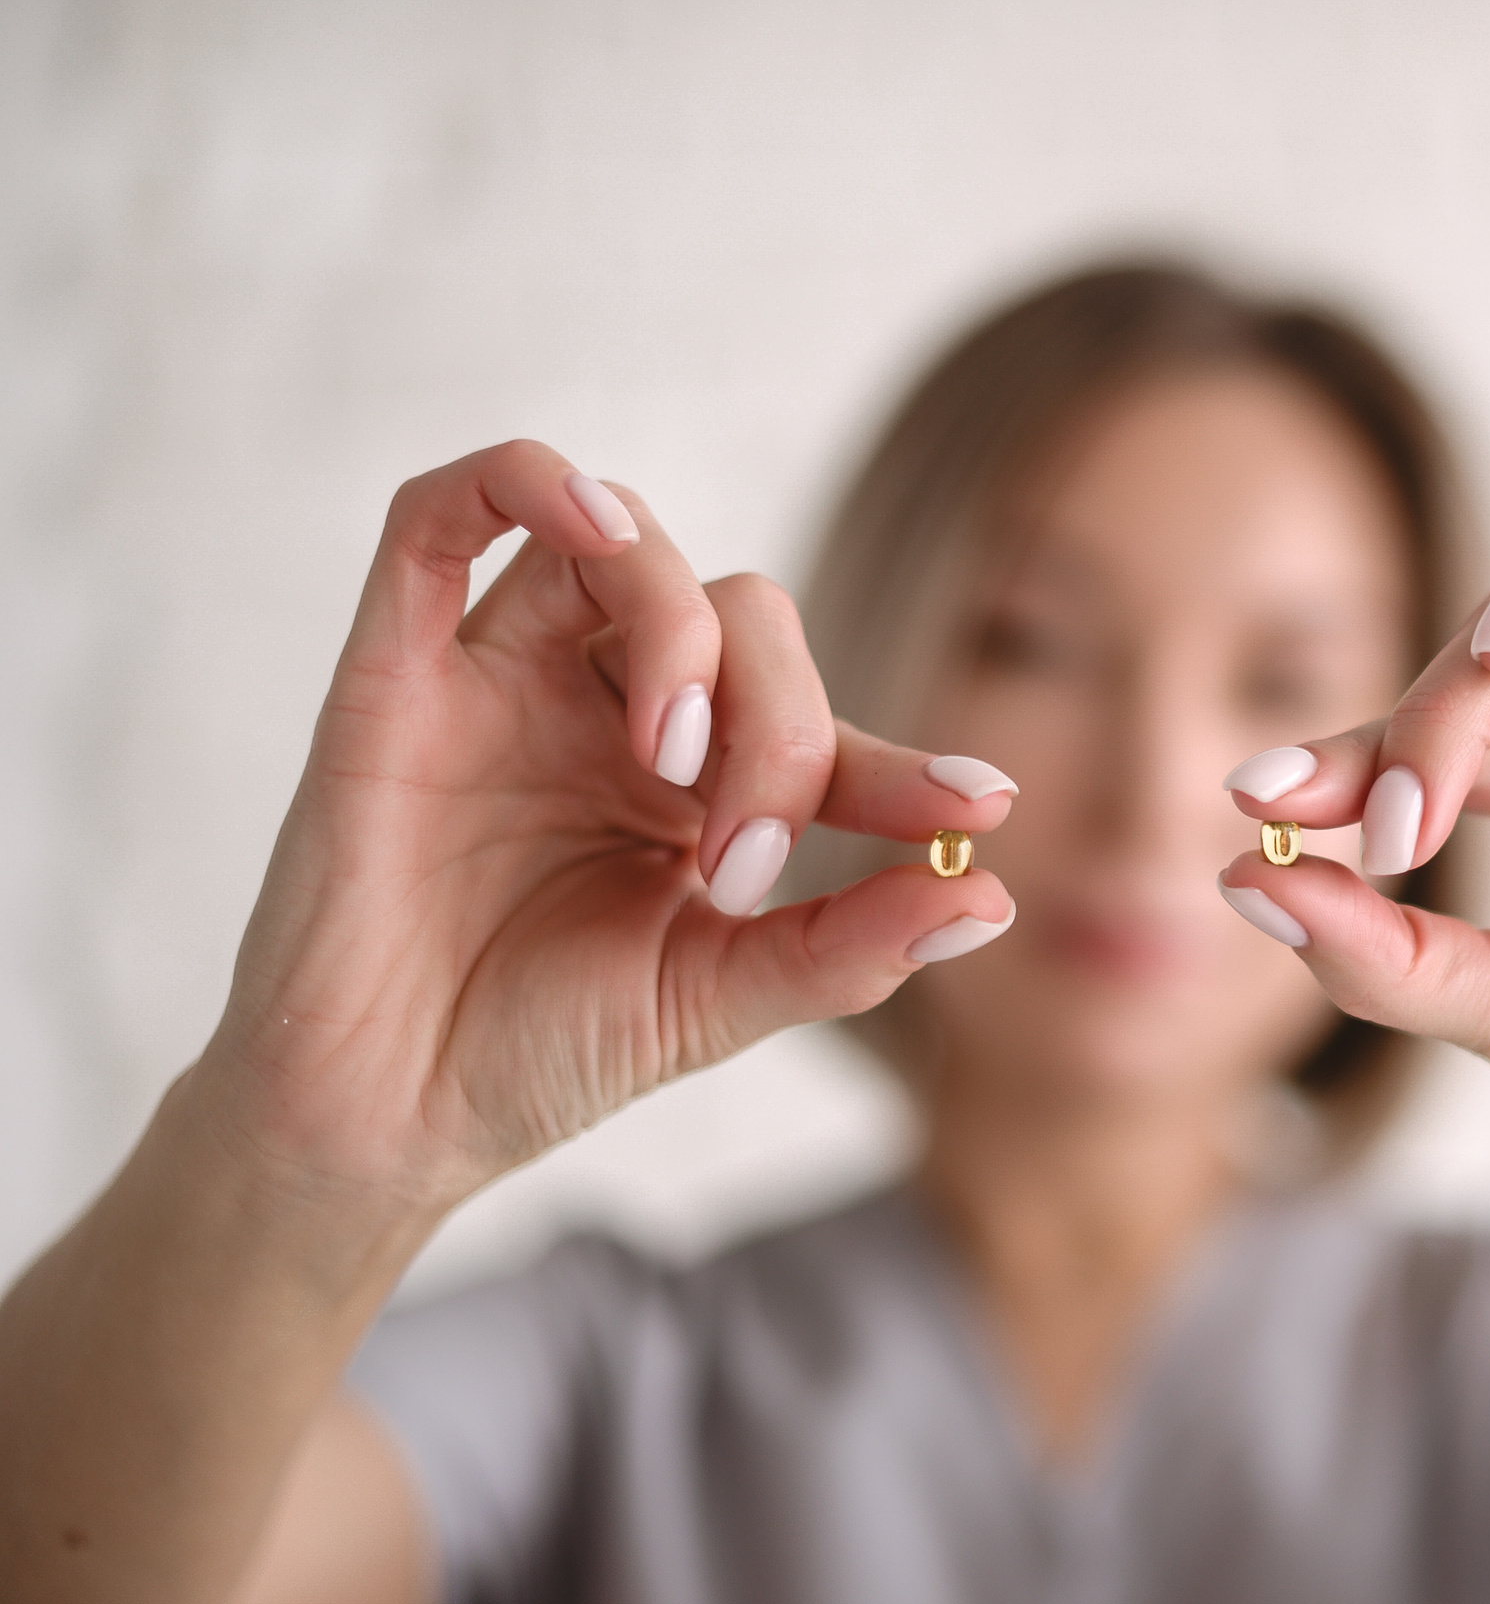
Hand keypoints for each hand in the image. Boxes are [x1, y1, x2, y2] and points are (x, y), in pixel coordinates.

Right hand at [190, 440, 1018, 1209]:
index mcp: (697, 786)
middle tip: (743, 856)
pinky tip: (594, 525)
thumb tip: (992, 900)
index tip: (982, 804)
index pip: (824, 727)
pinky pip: (446, 514)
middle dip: (778, 725)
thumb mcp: (715, 1001)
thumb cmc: (539, 1054)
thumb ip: (846, 946)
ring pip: (621, 543)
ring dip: (676, 624)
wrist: (384, 1120)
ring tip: (675, 752)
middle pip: (741, 614)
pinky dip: (528, 483)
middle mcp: (611, 710)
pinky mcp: (399, 669)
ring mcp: (509, 681)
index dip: (903, 762)